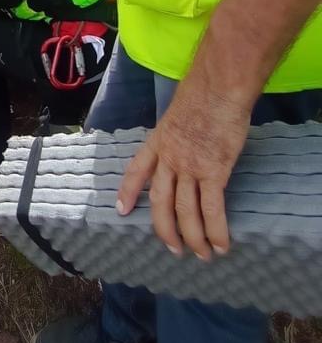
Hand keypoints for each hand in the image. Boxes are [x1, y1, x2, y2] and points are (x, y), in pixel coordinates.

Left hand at [116, 79, 250, 259]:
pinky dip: (216, 231)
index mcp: (158, 141)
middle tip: (173, 248)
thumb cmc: (203, 93)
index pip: (136, 171)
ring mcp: (190, 167)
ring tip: (201, 254)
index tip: (122, 210)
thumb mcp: (177, 113)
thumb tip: (186, 139)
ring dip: (193, 238)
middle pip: (160, 202)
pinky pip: (212, 209)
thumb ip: (177, 133)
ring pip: (185, 211)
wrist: (218, 88)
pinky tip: (221, 244)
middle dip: (165, 229)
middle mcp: (169, 158)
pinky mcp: (214, 172)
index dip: (129, 192)